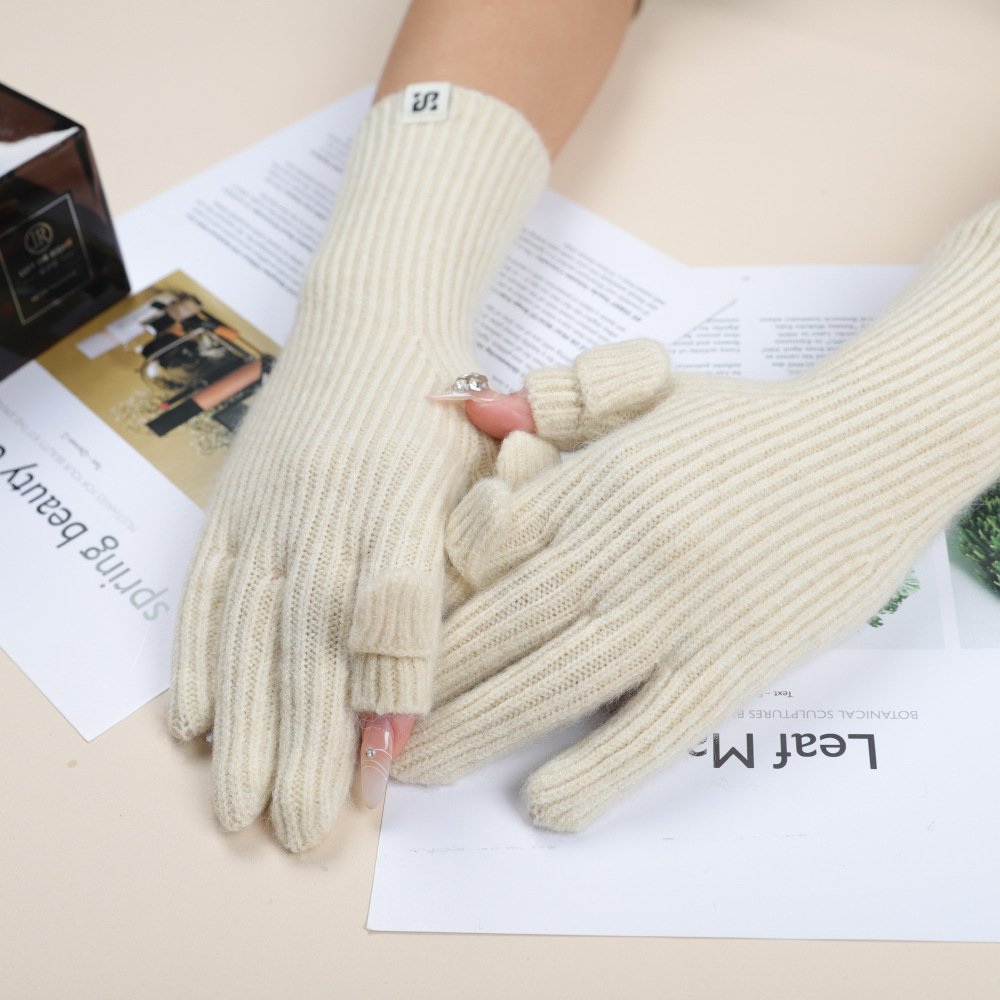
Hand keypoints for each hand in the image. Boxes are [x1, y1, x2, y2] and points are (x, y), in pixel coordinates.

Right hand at [167, 86, 547, 850]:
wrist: (379, 316)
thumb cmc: (451, 409)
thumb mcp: (489, 471)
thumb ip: (470, 562)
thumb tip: (444, 662)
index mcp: (410, 498)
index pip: (395, 610)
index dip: (385, 694)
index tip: (380, 778)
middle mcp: (332, 505)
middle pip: (312, 639)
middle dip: (304, 744)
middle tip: (299, 834)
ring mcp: (271, 504)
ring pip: (251, 627)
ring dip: (242, 724)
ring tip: (236, 807)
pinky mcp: (232, 500)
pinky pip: (206, 587)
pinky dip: (195, 657)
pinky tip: (192, 722)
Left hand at [395, 202, 999, 830]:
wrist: (869, 447)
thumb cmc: (750, 425)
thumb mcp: (650, 398)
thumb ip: (567, 412)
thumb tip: (488, 420)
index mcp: (593, 482)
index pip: (478, 555)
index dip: (425, 608)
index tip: (388, 645)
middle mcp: (620, 546)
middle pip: (498, 627)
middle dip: (427, 686)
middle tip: (375, 729)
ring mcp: (675, 606)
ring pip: (553, 680)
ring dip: (476, 732)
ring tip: (419, 771)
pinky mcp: (734, 659)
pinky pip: (652, 728)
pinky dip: (594, 770)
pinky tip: (545, 802)